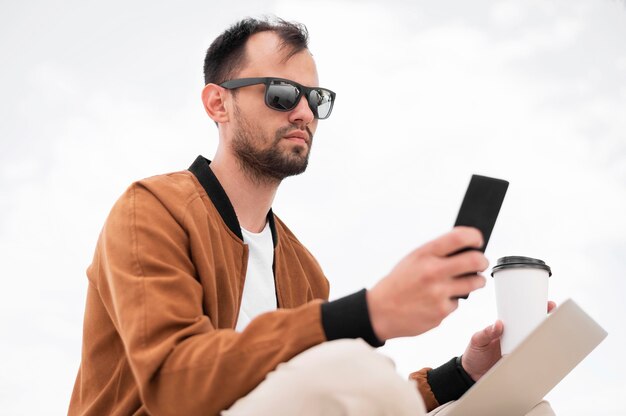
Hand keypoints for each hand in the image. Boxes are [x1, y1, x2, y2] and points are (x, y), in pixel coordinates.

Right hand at [366, 227, 487, 340]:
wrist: (380, 311)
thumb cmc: (398, 284)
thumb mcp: (413, 259)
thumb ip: (437, 253)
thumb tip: (465, 247)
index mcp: (424, 254)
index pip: (459, 238)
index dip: (474, 237)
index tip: (477, 240)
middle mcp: (433, 272)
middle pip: (475, 261)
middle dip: (483, 261)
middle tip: (481, 263)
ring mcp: (439, 293)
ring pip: (474, 283)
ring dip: (476, 281)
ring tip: (467, 281)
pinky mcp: (442, 311)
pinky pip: (458, 302)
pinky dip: (452, 300)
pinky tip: (438, 300)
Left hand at [461, 301, 556, 380]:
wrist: (472, 375)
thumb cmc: (475, 354)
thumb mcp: (477, 340)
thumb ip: (486, 332)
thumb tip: (498, 323)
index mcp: (505, 329)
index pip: (521, 317)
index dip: (534, 309)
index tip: (547, 305)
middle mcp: (514, 338)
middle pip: (533, 328)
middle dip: (546, 321)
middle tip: (555, 316)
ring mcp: (518, 350)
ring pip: (535, 343)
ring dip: (544, 339)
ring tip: (552, 333)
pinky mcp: (520, 362)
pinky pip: (532, 358)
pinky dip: (539, 355)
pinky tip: (545, 354)